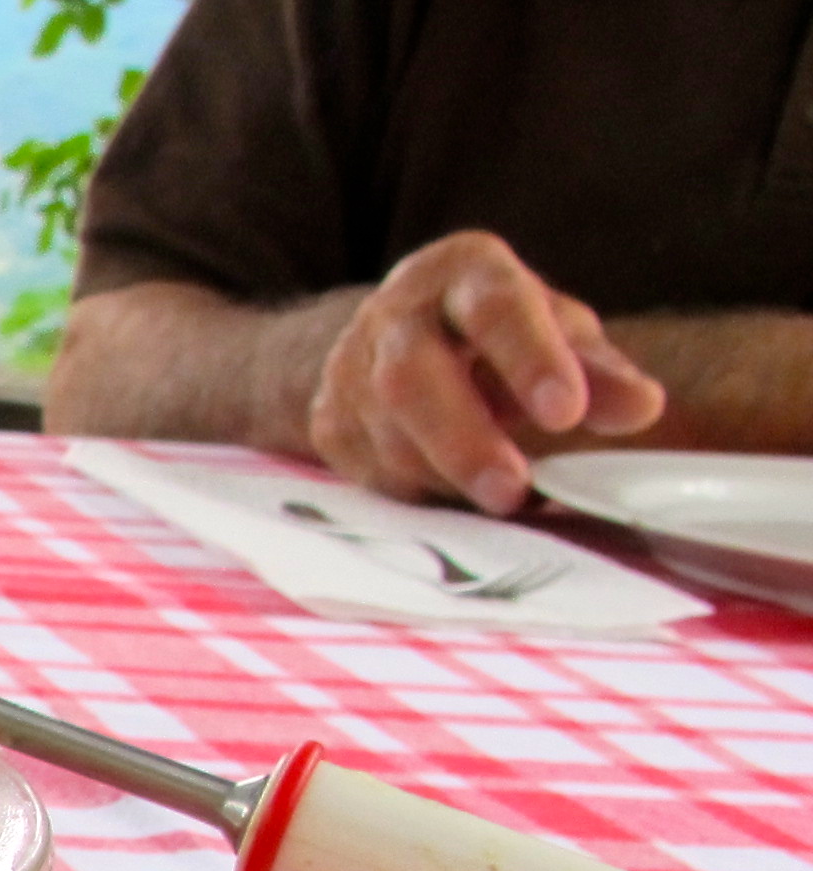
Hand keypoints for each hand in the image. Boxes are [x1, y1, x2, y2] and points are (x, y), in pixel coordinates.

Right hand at [306, 231, 667, 512]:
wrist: (401, 340)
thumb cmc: (501, 337)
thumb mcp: (561, 336)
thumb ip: (600, 372)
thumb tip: (640, 408)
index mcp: (462, 272)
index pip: (493, 307)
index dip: (529, 359)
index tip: (568, 413)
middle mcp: (394, 312)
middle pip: (411, 376)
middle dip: (464, 439)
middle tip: (515, 488)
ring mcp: (349, 368)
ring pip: (386, 434)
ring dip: (447, 476)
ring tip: (508, 498)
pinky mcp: (329, 422)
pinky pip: (370, 471)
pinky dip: (421, 492)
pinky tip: (459, 494)